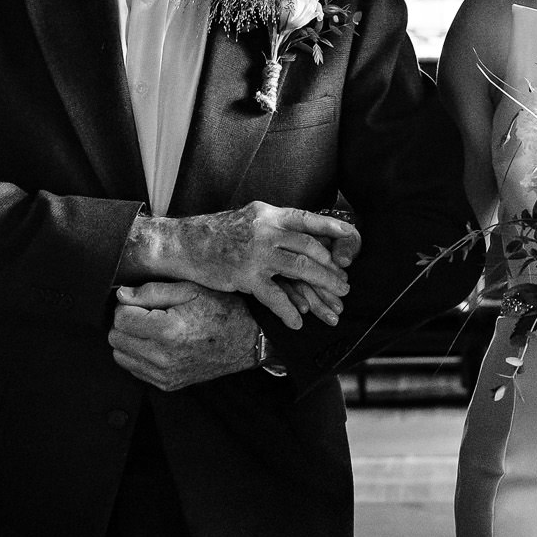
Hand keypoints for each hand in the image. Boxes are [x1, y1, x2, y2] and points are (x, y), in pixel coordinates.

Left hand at [109, 281, 262, 391]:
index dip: (128, 305)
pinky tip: (158, 344)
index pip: (120, 318)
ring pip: (120, 355)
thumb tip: (120, 295)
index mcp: (167, 330)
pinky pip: (135, 369)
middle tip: (148, 314)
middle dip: (126, 322)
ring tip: (152, 329)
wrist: (247, 341)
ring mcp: (164, 374)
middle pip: (116, 338)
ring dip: (130, 340)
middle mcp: (163, 357)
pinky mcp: (167, 384)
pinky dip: (139, 355)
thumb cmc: (222, 311)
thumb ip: (151, 291)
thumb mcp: (190, 290)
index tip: (142, 301)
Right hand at [152, 205, 359, 327]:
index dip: (332, 228)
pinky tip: (298, 322)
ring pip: (300, 269)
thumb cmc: (217, 232)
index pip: (308, 219)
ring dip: (322, 286)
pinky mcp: (245, 276)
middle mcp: (267, 231)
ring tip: (335, 300)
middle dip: (332, 268)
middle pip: (310, 248)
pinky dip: (289, 311)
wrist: (184, 243)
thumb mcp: (250, 218)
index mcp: (270, 215)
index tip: (352, 236)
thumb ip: (275, 225)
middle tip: (344, 283)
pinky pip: (275, 296)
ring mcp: (257, 253)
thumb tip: (302, 234)